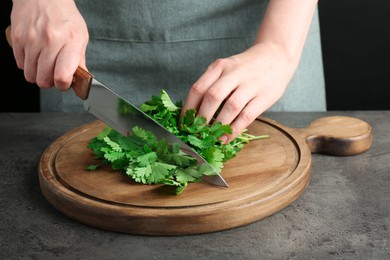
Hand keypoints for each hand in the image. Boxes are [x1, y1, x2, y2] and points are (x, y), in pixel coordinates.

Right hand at [10, 0, 88, 90]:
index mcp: (71, 42)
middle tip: (54, 74)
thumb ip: (80, 60)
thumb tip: (80, 80)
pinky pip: (20, 65)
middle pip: (44, 80)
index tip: (64, 83)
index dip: (63, 85)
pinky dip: (27, 64)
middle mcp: (51, 41)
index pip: (62, 76)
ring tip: (44, 64)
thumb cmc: (64, 17)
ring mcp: (32, 39)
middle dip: (50, 81)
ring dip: (38, 74)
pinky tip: (35, 55)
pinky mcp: (17, 38)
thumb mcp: (80, 36)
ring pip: (31, 75)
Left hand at [181, 43, 296, 143]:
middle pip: (212, 97)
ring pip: (230, 107)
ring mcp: (250, 84)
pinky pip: (246, 116)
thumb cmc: (245, 68)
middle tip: (195, 133)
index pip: (198, 88)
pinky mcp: (264, 96)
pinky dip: (234, 130)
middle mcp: (233, 73)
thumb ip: (211, 85)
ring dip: (218, 125)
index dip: (188, 108)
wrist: (276, 56)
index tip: (183, 124)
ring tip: (210, 138)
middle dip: (201, 118)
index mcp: (219, 66)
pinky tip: (225, 138)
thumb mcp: (225, 69)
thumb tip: (193, 114)